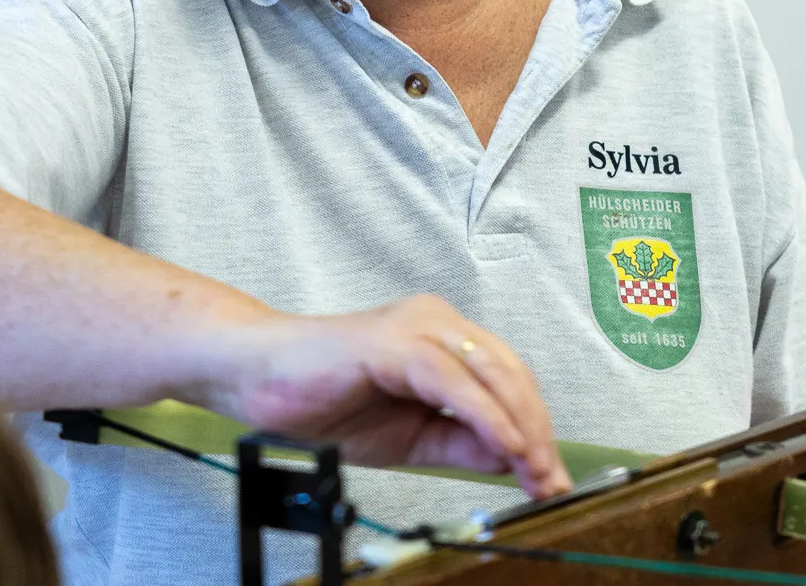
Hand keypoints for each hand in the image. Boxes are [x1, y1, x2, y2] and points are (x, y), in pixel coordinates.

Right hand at [200, 294, 571, 499]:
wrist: (255, 378)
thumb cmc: (322, 399)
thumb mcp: (408, 437)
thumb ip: (459, 442)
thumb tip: (513, 459)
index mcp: (443, 340)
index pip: (508, 381)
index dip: (535, 429)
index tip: (549, 478)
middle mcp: (437, 323)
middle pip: (510, 375)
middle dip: (537, 433)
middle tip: (550, 483)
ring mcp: (416, 327)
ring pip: (491, 373)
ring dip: (521, 427)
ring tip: (536, 472)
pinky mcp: (392, 342)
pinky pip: (451, 379)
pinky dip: (484, 414)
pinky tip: (505, 446)